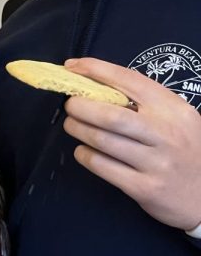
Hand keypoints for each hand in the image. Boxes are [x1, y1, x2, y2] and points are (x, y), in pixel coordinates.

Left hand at [63, 57, 200, 230]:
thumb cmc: (185, 149)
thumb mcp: (177, 118)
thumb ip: (145, 101)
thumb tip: (94, 80)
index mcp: (173, 110)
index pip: (129, 80)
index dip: (95, 70)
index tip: (72, 67)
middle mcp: (166, 134)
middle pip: (109, 115)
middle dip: (79, 106)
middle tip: (70, 105)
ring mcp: (156, 163)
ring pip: (101, 140)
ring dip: (77, 129)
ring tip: (72, 125)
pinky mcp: (144, 188)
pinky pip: (101, 166)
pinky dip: (84, 154)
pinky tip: (84, 150)